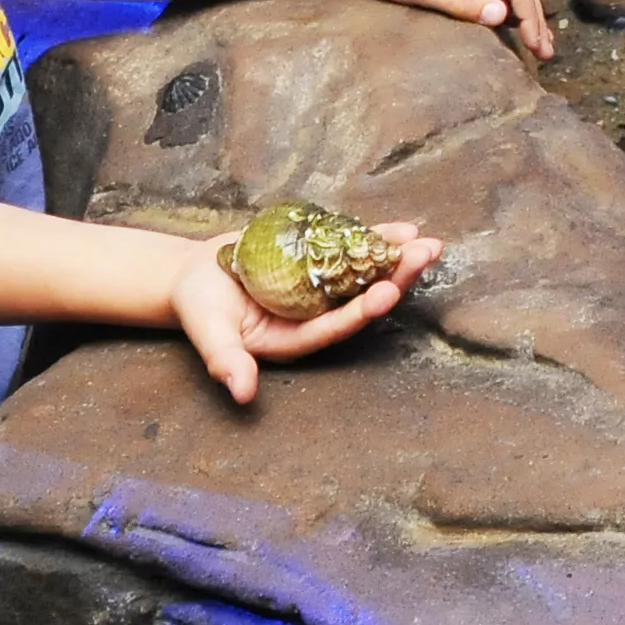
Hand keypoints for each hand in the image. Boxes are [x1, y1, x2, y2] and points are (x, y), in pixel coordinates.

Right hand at [169, 219, 438, 403]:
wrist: (196, 276)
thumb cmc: (200, 308)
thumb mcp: (209, 331)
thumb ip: (226, 360)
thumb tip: (242, 394)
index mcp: (295, 339)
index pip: (335, 327)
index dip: (361, 311)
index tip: (387, 292)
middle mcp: (315, 317)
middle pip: (361, 299)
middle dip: (396, 278)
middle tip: (426, 255)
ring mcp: (321, 290)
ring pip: (365, 275)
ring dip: (397, 259)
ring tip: (428, 243)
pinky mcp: (319, 265)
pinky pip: (353, 252)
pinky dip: (377, 239)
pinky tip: (404, 229)